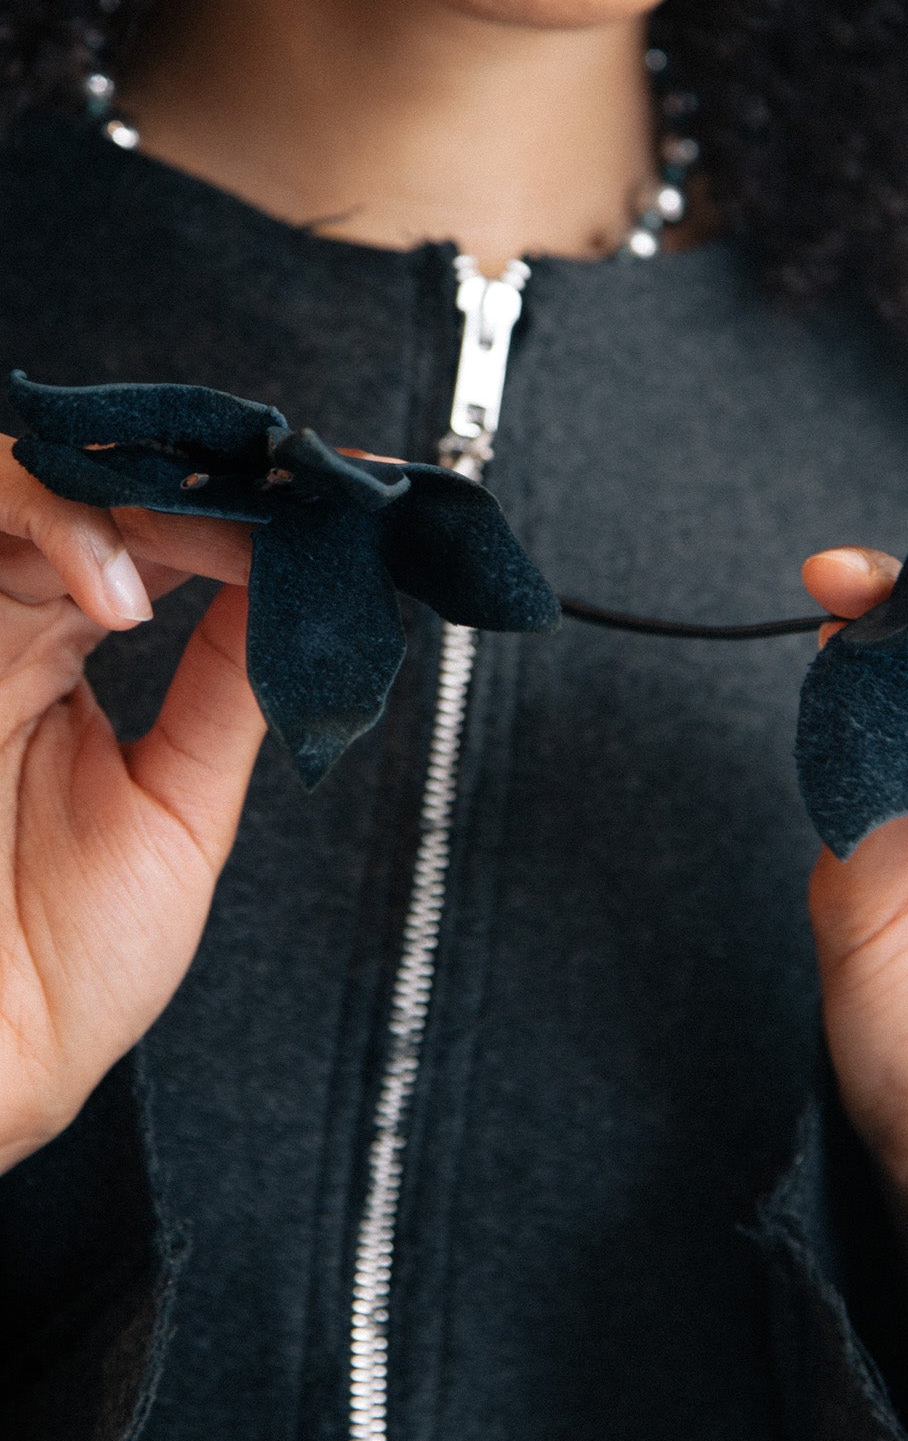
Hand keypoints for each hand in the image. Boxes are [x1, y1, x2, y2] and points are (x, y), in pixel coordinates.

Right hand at [0, 439, 262, 1174]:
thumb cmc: (58, 963)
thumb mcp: (181, 804)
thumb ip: (228, 687)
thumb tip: (305, 594)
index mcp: (59, 652)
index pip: (154, 531)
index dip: (247, 501)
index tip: (340, 494)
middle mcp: (2, 625)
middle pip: (93, 482)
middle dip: (203, 477)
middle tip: (289, 498)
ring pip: (22, 477)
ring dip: (134, 491)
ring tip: (210, 542)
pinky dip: (55, 529)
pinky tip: (116, 589)